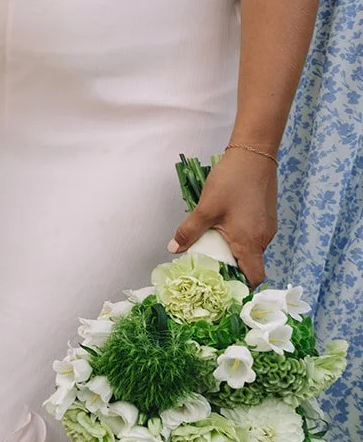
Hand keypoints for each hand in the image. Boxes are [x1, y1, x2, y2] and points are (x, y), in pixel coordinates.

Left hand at [169, 147, 277, 284]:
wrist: (254, 155)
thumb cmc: (231, 181)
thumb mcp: (205, 209)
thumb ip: (190, 231)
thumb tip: (174, 249)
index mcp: (251, 242)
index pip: (254, 277)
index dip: (240, 286)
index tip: (221, 285)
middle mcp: (264, 238)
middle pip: (250, 264)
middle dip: (230, 268)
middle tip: (207, 265)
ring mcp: (267, 227)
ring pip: (250, 249)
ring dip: (233, 251)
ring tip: (211, 245)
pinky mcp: (266, 217)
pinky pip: (252, 236)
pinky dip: (239, 238)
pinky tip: (222, 228)